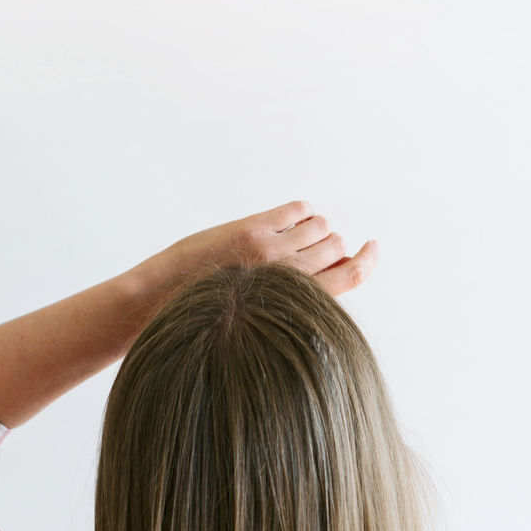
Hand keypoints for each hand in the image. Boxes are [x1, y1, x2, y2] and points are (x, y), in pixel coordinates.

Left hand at [134, 200, 378, 303]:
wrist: (158, 304)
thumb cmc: (208, 320)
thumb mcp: (262, 320)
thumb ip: (293, 300)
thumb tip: (322, 275)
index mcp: (295, 304)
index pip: (351, 277)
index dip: (368, 259)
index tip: (372, 246)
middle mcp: (289, 277)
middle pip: (336, 247)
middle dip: (333, 245)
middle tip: (315, 248)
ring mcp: (271, 250)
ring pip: (320, 226)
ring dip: (316, 227)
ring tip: (298, 234)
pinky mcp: (251, 229)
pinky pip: (297, 209)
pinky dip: (302, 210)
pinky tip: (291, 217)